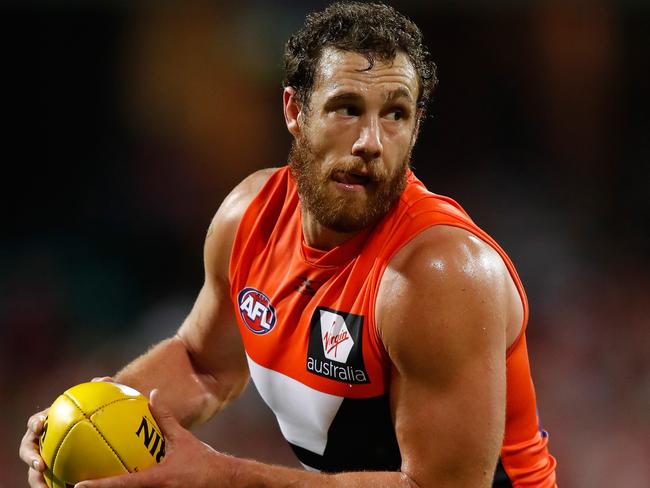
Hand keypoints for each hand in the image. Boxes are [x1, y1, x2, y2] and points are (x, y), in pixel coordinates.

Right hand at [19, 377, 113, 486]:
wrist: (93, 428)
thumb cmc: (91, 412)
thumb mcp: (95, 401)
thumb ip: (99, 389)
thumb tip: (105, 379)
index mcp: (47, 423)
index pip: (35, 422)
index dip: (35, 423)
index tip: (40, 424)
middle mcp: (41, 442)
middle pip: (28, 450)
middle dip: (30, 458)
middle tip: (40, 465)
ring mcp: (46, 458)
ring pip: (35, 471)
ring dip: (38, 480)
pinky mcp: (54, 473)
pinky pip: (53, 482)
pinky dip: (56, 487)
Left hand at [75, 389, 231, 487]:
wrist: (226, 482)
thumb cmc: (204, 462)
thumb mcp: (183, 439)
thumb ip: (165, 418)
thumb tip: (152, 395)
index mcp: (156, 480)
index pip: (122, 484)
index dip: (98, 486)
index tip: (78, 485)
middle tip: (74, 487)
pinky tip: (117, 483)